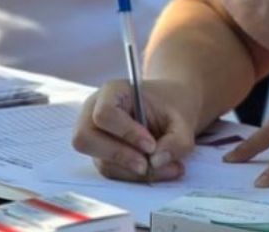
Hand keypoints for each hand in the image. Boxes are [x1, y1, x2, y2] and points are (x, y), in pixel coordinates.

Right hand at [72, 78, 201, 181]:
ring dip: (132, 171)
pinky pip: (111, 172)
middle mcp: (94, 113)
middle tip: (146, 164)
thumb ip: (176, 140)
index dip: (125, 132)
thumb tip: (155, 162)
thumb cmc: (173, 107)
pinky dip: (135, 176)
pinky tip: (160, 170)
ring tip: (168, 168)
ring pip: (100, 161)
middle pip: (84, 139)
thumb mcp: (184, 119)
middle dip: (118, 155)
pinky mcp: (102, 156)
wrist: (172, 110)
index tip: (151, 145)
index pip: (104, 113)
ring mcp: (95, 137)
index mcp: (112, 92)